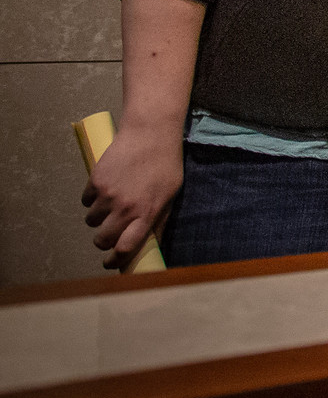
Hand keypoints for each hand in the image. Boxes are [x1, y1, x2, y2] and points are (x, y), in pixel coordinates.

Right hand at [82, 121, 182, 269]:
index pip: (126, 247)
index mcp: (147, 213)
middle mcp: (126, 207)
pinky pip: (85, 201)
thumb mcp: (171, 194)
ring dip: (98, 218)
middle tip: (108, 235)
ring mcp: (109, 195)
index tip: (110, 263)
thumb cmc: (165, 164)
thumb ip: (160, 219)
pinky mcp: (95, 181)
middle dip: (103, 241)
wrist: (150, 133)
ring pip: (91, 221)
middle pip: (103, 239)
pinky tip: (104, 189)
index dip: (115, 260)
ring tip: (110, 204)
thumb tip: (153, 244)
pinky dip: (91, 199)